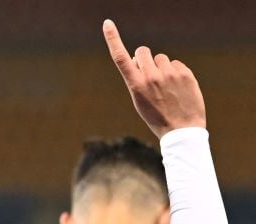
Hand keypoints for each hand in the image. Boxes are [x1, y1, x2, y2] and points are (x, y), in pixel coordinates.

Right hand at [103, 19, 205, 138]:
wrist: (181, 130)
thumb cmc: (156, 117)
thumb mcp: (139, 101)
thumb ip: (137, 78)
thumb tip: (140, 59)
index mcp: (135, 86)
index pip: (121, 58)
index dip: (113, 39)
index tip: (107, 24)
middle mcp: (151, 77)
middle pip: (142, 51)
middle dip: (144, 58)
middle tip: (149, 75)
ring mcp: (169, 74)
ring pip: (160, 58)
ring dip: (161, 67)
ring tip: (166, 87)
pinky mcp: (184, 73)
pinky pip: (175, 63)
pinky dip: (175, 73)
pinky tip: (177, 88)